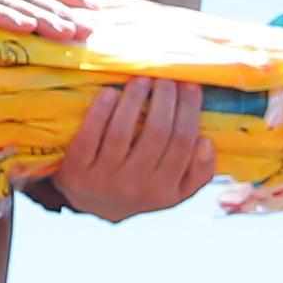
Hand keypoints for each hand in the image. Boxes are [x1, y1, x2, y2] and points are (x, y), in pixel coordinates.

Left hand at [48, 73, 213, 222]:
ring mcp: (104, 180)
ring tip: (141, 80)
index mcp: (165, 192)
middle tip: (165, 78)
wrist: (94, 204)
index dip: (189, 110)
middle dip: (165, 99)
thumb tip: (206, 142)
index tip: (190, 85)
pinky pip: (90, 136)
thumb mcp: (175, 190)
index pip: (183, 143)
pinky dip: (100, 111)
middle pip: (157, 133)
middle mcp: (136, 188)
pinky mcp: (76, 172)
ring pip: (122, 132)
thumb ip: (199, 171)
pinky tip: (110, 92)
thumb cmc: (142, 186)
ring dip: (134, 99)